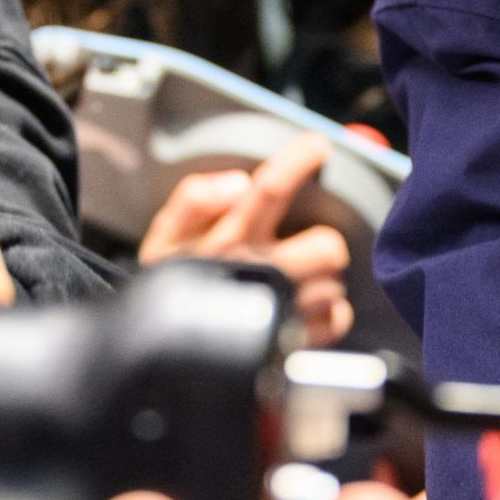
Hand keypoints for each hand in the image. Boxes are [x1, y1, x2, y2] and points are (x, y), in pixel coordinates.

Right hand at [139, 132, 352, 343]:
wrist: (163, 354)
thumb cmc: (173, 284)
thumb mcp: (165, 236)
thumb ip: (195, 200)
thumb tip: (238, 184)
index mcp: (228, 239)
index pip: (269, 192)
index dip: (298, 162)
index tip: (318, 145)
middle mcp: (258, 272)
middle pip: (325, 247)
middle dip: (324, 243)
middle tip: (309, 246)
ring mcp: (278, 310)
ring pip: (333, 283)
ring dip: (322, 278)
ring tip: (296, 282)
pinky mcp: (290, 340)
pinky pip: (336, 317)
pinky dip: (328, 311)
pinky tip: (304, 309)